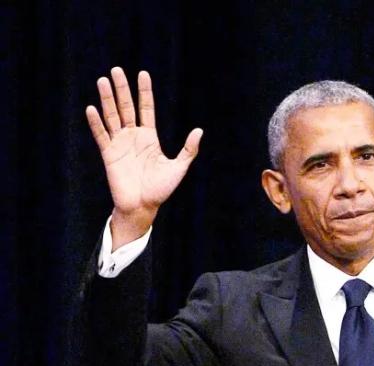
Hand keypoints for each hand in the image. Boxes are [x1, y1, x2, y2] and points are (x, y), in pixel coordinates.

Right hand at [85, 67, 202, 247]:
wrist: (143, 206)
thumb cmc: (161, 189)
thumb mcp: (179, 167)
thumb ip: (188, 149)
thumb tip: (199, 130)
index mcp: (149, 137)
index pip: (146, 108)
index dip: (144, 92)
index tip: (142, 74)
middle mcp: (133, 136)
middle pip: (126, 107)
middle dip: (122, 89)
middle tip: (116, 69)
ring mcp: (119, 144)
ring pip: (112, 116)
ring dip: (107, 99)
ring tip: (102, 81)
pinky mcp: (108, 154)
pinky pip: (101, 135)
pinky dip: (96, 123)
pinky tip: (92, 108)